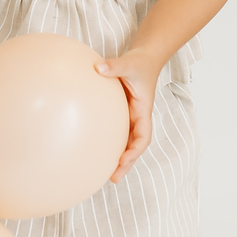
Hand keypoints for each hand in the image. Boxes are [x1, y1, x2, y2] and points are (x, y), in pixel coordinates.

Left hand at [95, 49, 161, 181]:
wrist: (145, 57)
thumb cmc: (140, 61)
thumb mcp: (129, 62)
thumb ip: (115, 66)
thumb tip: (98, 67)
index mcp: (143, 110)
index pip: (143, 137)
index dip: (135, 150)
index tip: (123, 160)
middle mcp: (137, 117)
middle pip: (134, 146)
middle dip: (126, 164)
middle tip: (113, 179)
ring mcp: (129, 116)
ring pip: (125, 142)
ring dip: (117, 158)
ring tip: (103, 174)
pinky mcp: (121, 112)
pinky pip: (115, 131)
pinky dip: (107, 142)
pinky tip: (92, 148)